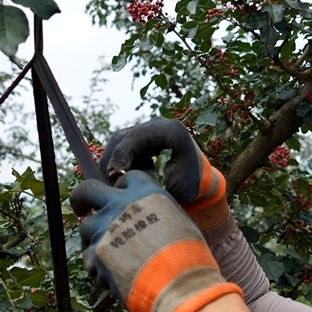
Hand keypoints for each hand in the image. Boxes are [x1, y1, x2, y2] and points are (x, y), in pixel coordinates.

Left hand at [69, 170, 241, 311]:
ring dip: (96, 240)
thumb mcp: (179, 223)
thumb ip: (157, 215)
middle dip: (81, 199)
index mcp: (146, 194)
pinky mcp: (96, 256)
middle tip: (81, 207)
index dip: (123, 188)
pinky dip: (99, 267)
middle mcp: (120, 206)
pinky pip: (89, 259)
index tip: (120, 197)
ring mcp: (105, 230)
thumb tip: (148, 220)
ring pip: (86, 229)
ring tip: (114, 258)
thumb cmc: (189, 258)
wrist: (180, 287)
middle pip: (86, 191)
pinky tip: (116, 277)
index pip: (126, 179)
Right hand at [100, 118, 225, 212]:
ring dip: (111, 164)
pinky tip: (116, 182)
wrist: (201, 180)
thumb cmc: (192, 181)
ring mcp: (146, 132)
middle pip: (122, 138)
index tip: (115, 175)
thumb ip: (149, 178)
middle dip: (112, 161)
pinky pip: (120, 151)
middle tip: (109, 184)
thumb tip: (121, 178)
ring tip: (111, 185)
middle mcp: (155, 126)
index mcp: (169, 130)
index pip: (136, 137)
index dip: (121, 155)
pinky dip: (116, 166)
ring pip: (117, 144)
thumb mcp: (174, 181)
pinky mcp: (139, 143)